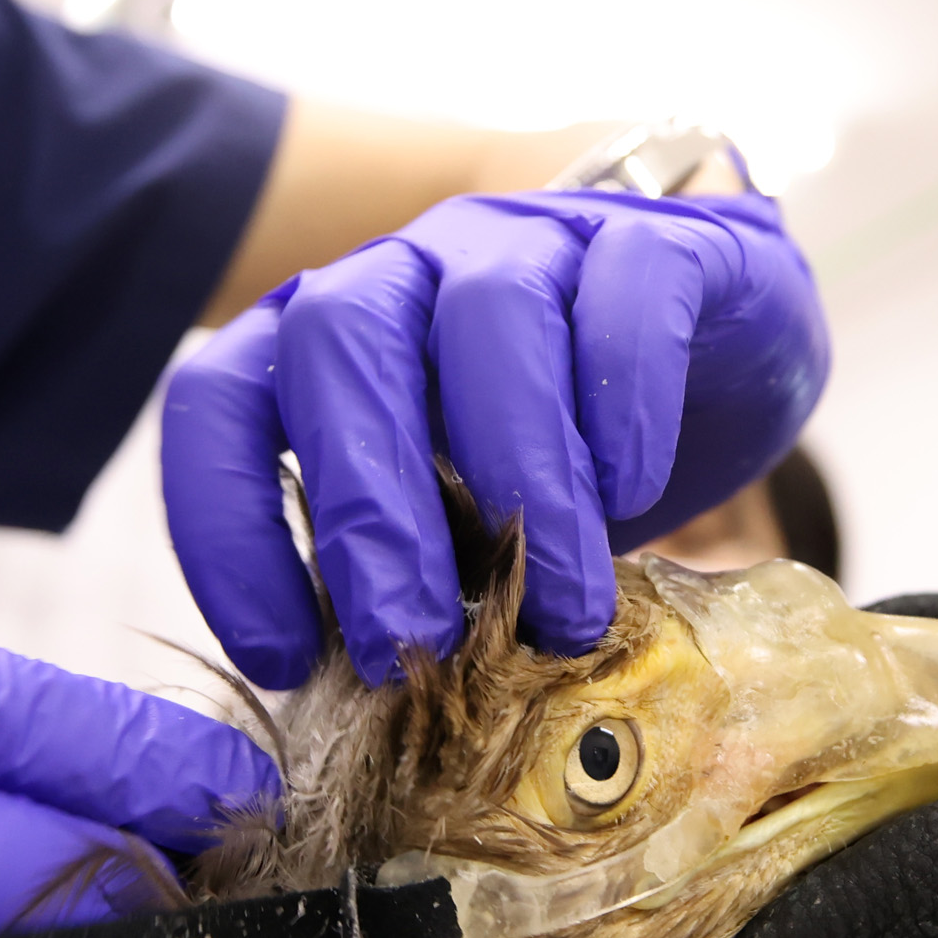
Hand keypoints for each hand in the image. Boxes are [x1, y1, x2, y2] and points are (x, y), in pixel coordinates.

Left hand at [164, 190, 828, 687]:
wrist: (716, 345)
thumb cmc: (559, 453)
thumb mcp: (463, 524)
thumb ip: (407, 573)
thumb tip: (373, 698)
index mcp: (329, 339)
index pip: (221, 397)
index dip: (227, 528)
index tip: (284, 656)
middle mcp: (408, 269)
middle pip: (342, 343)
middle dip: (369, 508)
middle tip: (413, 642)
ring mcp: (528, 239)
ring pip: (492, 314)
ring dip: (520, 474)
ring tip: (562, 610)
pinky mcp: (653, 240)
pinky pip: (626, 288)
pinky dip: (625, 396)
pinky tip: (637, 489)